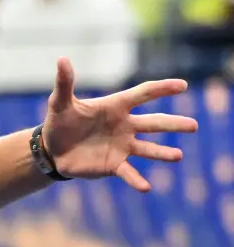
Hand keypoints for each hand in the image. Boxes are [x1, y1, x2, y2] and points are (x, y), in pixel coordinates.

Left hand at [42, 58, 198, 191]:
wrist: (52, 149)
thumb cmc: (60, 122)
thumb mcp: (60, 102)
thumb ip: (64, 82)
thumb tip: (62, 59)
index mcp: (115, 107)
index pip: (142, 94)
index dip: (162, 89)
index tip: (182, 85)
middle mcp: (124, 126)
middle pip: (154, 123)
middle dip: (174, 124)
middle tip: (194, 125)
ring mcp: (122, 146)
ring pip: (148, 149)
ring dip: (163, 153)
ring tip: (178, 155)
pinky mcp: (114, 165)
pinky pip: (129, 173)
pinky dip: (137, 180)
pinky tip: (146, 187)